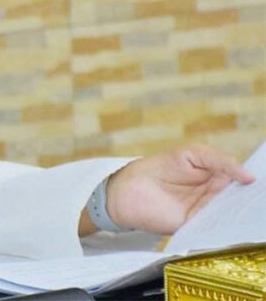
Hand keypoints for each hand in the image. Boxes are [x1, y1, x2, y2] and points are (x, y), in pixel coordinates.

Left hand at [106, 144, 254, 234]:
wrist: (130, 188)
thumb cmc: (161, 167)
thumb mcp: (193, 154)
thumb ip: (221, 161)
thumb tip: (249, 177)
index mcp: (220, 177)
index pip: (246, 181)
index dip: (257, 183)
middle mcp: (218, 196)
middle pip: (244, 200)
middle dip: (256, 201)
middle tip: (264, 202)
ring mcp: (209, 213)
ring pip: (234, 215)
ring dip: (245, 215)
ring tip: (259, 213)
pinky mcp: (199, 227)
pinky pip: (218, 228)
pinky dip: (228, 227)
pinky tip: (237, 224)